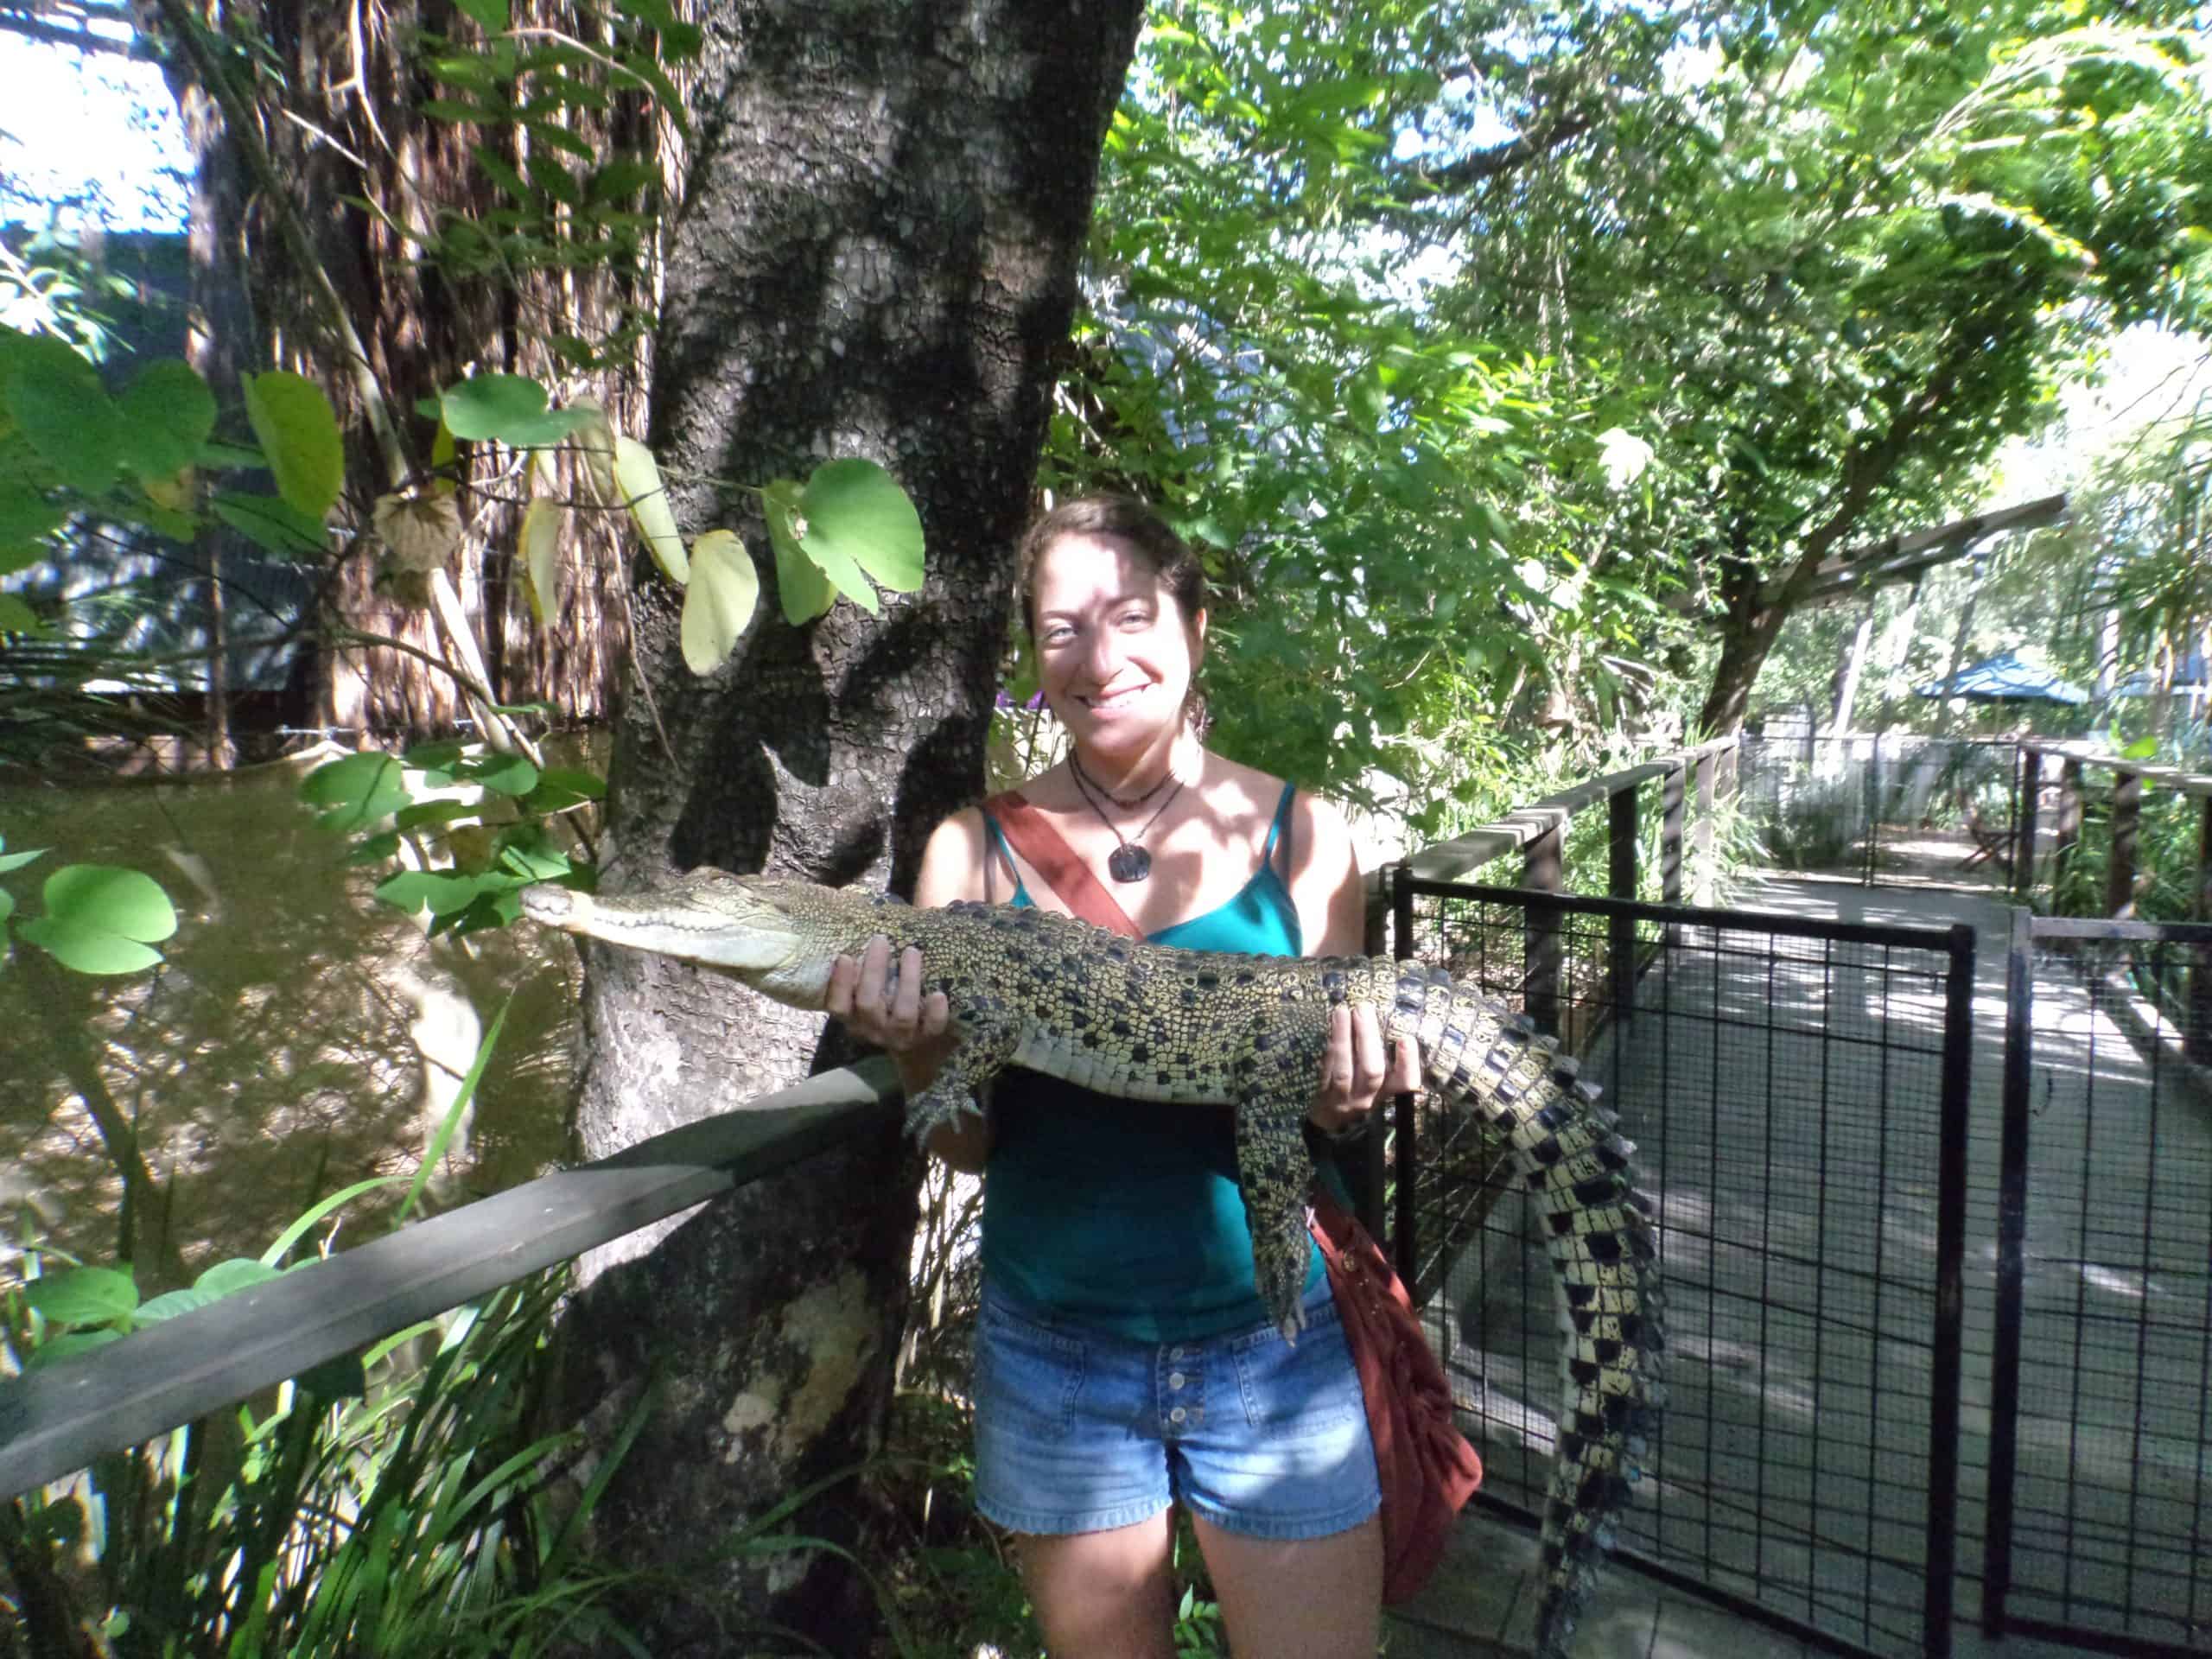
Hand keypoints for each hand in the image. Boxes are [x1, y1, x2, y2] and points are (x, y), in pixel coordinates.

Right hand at [826, 935, 952, 1081]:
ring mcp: (899, 1036)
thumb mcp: (870, 992)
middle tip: (880, 940)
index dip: (838, 983)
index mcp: (853, 1018)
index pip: (837, 1005)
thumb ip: (865, 968)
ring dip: (907, 981)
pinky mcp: (925, 1039)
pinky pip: (931, 1028)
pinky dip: (935, 1013)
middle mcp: (873, 1029)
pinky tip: (938, 994)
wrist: (916, 1048)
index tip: (845, 956)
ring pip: (902, 1014)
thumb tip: (866, 933)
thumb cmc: (887, 1005)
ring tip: (911, 952)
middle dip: (873, 970)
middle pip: (868, 1004)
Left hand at [1307, 1003, 1421, 1136]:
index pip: (1406, 1082)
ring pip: (1345, 1069)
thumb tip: (1380, 1016)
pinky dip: (1332, 1043)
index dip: (1408, 1063)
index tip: (1406, 1038)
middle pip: (1372, 1071)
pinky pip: (1328, 1067)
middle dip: (1368, 1038)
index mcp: (1388, 1092)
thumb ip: (1384, 1056)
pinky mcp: (1325, 1091)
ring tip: (1344, 1011)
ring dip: (1344, 1037)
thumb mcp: (1380, 1082)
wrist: (1331, 1119)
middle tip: (1364, 1008)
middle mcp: (1369, 1096)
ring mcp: (1345, 1096)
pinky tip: (1334, 1021)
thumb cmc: (1361, 1089)